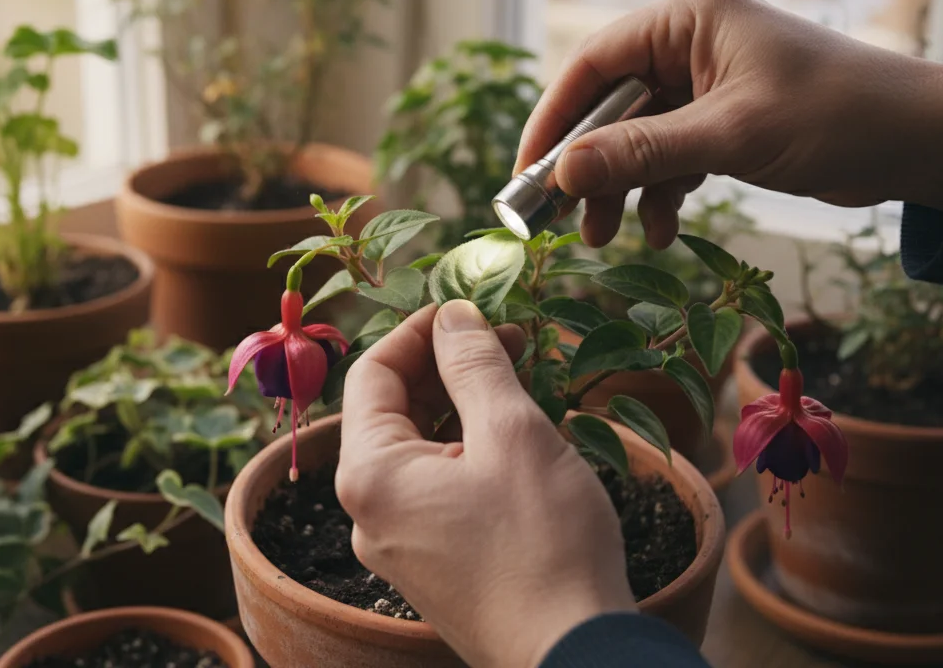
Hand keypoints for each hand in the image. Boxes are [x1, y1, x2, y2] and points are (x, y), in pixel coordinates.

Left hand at [337, 300, 635, 667]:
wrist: (574, 654)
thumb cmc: (543, 544)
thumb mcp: (513, 434)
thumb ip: (475, 367)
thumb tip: (454, 315)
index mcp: (370, 474)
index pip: (372, 373)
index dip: (419, 330)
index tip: (470, 309)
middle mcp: (368, 512)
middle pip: (391, 411)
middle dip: (445, 366)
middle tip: (507, 338)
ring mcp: (398, 544)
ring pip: (419, 449)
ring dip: (462, 406)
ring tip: (520, 378)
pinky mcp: (432, 566)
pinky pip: (437, 487)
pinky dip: (468, 450)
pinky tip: (516, 436)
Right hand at [518, 0, 942, 249]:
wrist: (918, 141)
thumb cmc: (834, 116)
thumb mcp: (730, 136)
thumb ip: (643, 153)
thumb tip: (562, 175)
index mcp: (686, 20)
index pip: (592, 65)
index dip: (553, 120)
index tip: (527, 174)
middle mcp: (688, 45)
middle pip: (609, 107)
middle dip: (589, 168)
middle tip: (562, 221)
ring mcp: (705, 84)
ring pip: (636, 139)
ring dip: (621, 189)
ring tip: (605, 238)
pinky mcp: (723, 121)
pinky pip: (670, 157)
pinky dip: (660, 193)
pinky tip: (661, 231)